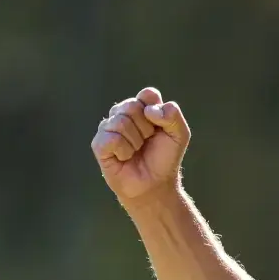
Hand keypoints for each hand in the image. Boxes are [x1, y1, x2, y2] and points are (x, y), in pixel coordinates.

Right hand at [92, 86, 191, 203]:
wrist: (155, 184)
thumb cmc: (164, 158)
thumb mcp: (179, 135)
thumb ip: (173, 115)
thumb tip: (149, 110)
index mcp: (142, 107)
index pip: (147, 94)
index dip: (156, 112)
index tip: (159, 129)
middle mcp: (123, 114)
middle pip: (132, 106)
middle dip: (146, 128)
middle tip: (147, 142)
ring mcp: (109, 128)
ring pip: (121, 122)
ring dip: (135, 142)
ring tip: (136, 151)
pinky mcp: (99, 144)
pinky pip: (111, 139)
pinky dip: (124, 151)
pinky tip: (125, 158)